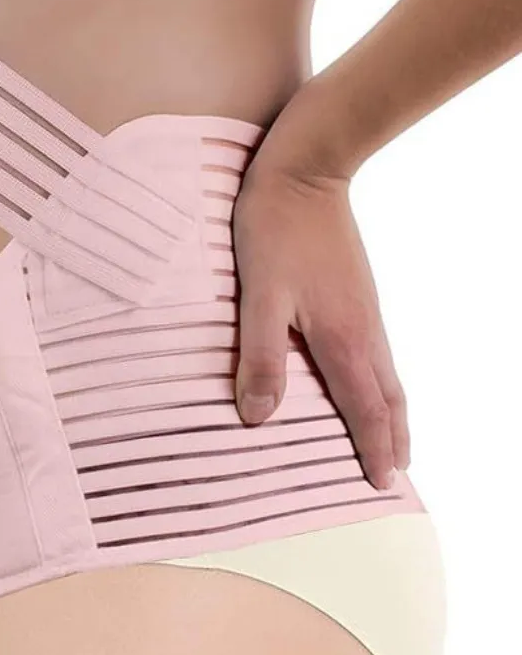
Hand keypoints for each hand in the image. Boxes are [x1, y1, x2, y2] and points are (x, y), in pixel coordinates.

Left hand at [232, 154, 409, 491]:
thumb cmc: (275, 230)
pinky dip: (381, 381)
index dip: (372, 449)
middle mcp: (362, 329)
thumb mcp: (258, 294)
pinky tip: (366, 376)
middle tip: (396, 470)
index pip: (365, 410)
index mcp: (340, 338)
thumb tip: (258, 416)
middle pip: (388, 398)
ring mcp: (365, 308)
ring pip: (387, 374)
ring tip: (392, 435)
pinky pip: (378, 351)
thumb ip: (258, 356)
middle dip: (393, 437)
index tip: (381, 483)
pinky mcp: (358, 291)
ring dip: (392, 411)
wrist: (306, 171)